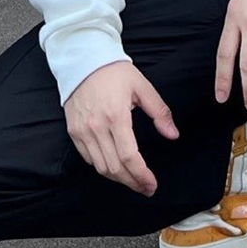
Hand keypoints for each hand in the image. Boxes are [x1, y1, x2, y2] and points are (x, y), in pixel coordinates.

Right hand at [64, 55, 177, 192]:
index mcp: (116, 116)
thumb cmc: (113, 71)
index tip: (151, 184)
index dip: (141, 175)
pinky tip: (116, 167)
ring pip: (101, 168)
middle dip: (133, 182)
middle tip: (145, 187)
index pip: (129, 157)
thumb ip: (159, 112)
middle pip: (115, 168)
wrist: (83, 60)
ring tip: (133, 180)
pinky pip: (89, 159)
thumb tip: (173, 134)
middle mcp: (97, 126)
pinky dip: (103, 167)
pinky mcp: (74, 132)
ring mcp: (83, 131)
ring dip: (119, 179)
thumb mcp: (142, 87)